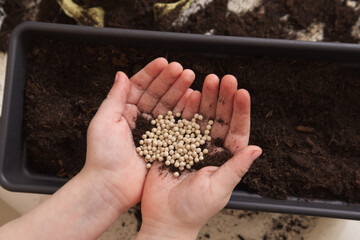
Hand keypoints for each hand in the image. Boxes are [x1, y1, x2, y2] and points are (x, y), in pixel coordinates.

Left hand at [84, 58, 196, 210]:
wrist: (110, 186)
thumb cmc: (102, 156)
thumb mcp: (103, 121)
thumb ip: (114, 97)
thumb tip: (121, 74)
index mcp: (123, 110)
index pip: (140, 86)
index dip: (152, 73)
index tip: (164, 63)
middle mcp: (139, 119)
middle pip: (157, 94)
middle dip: (170, 80)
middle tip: (182, 70)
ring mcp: (153, 131)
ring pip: (168, 106)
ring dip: (179, 92)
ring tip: (190, 79)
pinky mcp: (163, 144)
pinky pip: (175, 125)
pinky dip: (184, 112)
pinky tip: (192, 100)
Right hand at [137, 75, 261, 239]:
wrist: (165, 218)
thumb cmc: (193, 210)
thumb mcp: (218, 189)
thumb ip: (236, 167)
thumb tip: (258, 149)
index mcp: (225, 159)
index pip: (237, 131)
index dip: (240, 111)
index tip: (242, 93)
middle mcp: (211, 149)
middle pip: (220, 118)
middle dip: (223, 98)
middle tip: (226, 79)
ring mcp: (192, 145)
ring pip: (202, 117)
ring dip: (206, 99)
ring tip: (209, 80)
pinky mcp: (174, 144)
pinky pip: (181, 123)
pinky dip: (185, 108)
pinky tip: (190, 94)